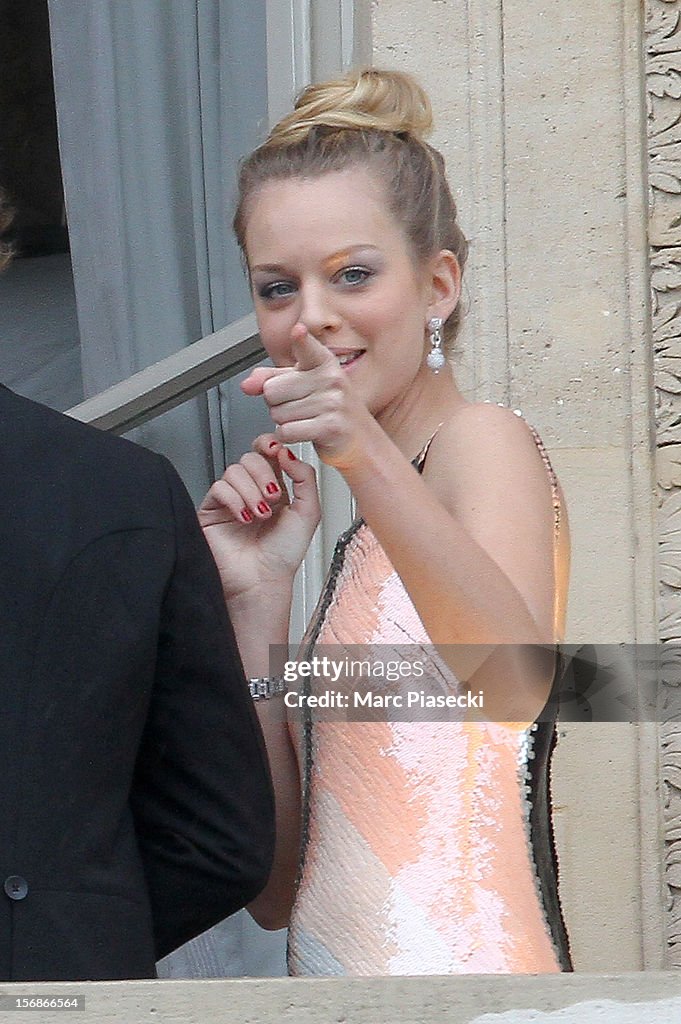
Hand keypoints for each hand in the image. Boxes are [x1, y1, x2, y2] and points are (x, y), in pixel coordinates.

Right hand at [198, 434, 320, 600]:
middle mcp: (251, 491)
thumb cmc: (283, 555)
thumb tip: (288, 453)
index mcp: (274, 488)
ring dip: (251, 491)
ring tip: (260, 515)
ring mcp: (230, 499)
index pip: (266, 453)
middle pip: (250, 457)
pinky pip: (218, 487)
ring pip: (234, 471)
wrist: (262, 581)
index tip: (276, 449)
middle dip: (264, 473)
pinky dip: (234, 499)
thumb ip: (305, 478)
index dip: (269, 444)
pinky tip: (244, 517)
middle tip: (273, 497)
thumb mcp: (309, 512)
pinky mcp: (212, 510)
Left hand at [241, 324, 370, 467]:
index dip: (301, 340)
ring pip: (278, 413)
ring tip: (306, 420)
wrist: (361, 439)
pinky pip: (287, 431)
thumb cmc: (330, 410)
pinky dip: (288, 436)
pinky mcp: (330, 427)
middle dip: (277, 404)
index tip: (298, 331)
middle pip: (272, 390)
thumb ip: (270, 379)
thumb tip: (246, 385)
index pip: (306, 348)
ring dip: (284, 422)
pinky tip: (304, 432)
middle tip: (299, 407)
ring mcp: (333, 402)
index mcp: (323, 362)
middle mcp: (330, 379)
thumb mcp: (301, 386)